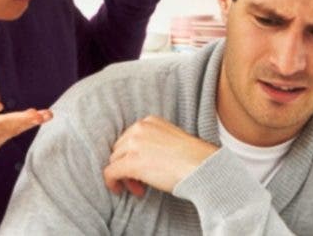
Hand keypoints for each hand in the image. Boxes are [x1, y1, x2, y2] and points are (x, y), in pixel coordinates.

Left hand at [103, 115, 217, 196]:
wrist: (202, 167)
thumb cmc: (193, 159)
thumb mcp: (171, 140)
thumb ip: (154, 142)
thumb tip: (142, 158)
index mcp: (149, 121)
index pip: (129, 137)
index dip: (132, 154)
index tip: (142, 168)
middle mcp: (139, 128)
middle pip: (119, 149)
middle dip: (126, 165)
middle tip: (139, 182)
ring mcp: (134, 144)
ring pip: (114, 160)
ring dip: (123, 175)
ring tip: (138, 188)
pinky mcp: (131, 162)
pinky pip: (110, 172)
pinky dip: (111, 182)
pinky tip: (119, 190)